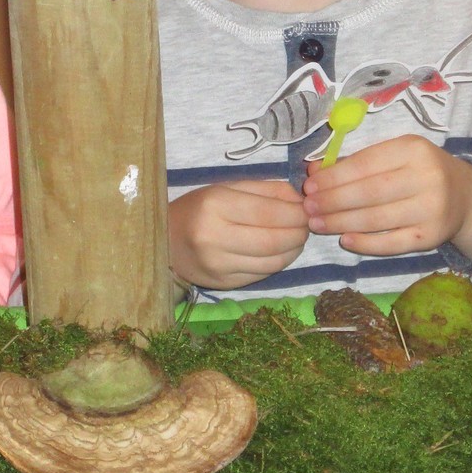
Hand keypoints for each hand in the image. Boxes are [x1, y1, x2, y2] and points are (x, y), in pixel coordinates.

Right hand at [168, 179, 309, 289]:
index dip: (296, 213)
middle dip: (299, 233)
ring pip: (272, 262)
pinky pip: (262, 275)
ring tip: (296, 238)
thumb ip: (266, 191)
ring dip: (293, 251)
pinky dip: (278, 263)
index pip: (269, 213)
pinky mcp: (224, 284)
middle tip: (306, 226)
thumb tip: (301, 200)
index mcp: (215, 205)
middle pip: (273, 240)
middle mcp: (215, 238)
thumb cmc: (198, 208)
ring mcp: (218, 266)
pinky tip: (280, 252)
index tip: (307, 210)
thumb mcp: (227, 188)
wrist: (164, 241)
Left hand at [303, 135, 471, 261]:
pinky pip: (392, 243)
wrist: (465, 196)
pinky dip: (366, 244)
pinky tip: (345, 240)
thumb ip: (357, 162)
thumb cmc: (419, 170)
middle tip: (308, 207)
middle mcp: (427, 178)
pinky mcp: (431, 237)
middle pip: (369, 193)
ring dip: (341, 222)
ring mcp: (432, 210)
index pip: (366, 164)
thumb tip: (313, 171)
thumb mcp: (395, 155)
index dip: (334, 177)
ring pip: (377, 219)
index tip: (310, 185)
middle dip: (333, 201)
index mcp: (414, 150)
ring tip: (317, 223)